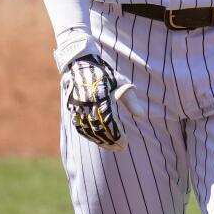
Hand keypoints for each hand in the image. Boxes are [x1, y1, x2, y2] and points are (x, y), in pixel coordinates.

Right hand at [54, 33, 144, 151]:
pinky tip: (97, 139)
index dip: (117, 137)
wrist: (80, 65)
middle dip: (110, 142)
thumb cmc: (105, 74)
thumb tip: (141, 114)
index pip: (110, 124)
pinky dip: (89, 135)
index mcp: (100, 99)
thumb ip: (130, 99)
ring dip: (99, 141)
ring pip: (89, 131)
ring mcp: (78, 108)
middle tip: (120, 149)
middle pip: (99, 130)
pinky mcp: (72, 109)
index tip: (125, 144)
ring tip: (110, 147)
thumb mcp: (121, 83)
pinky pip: (80, 127)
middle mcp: (87, 105)